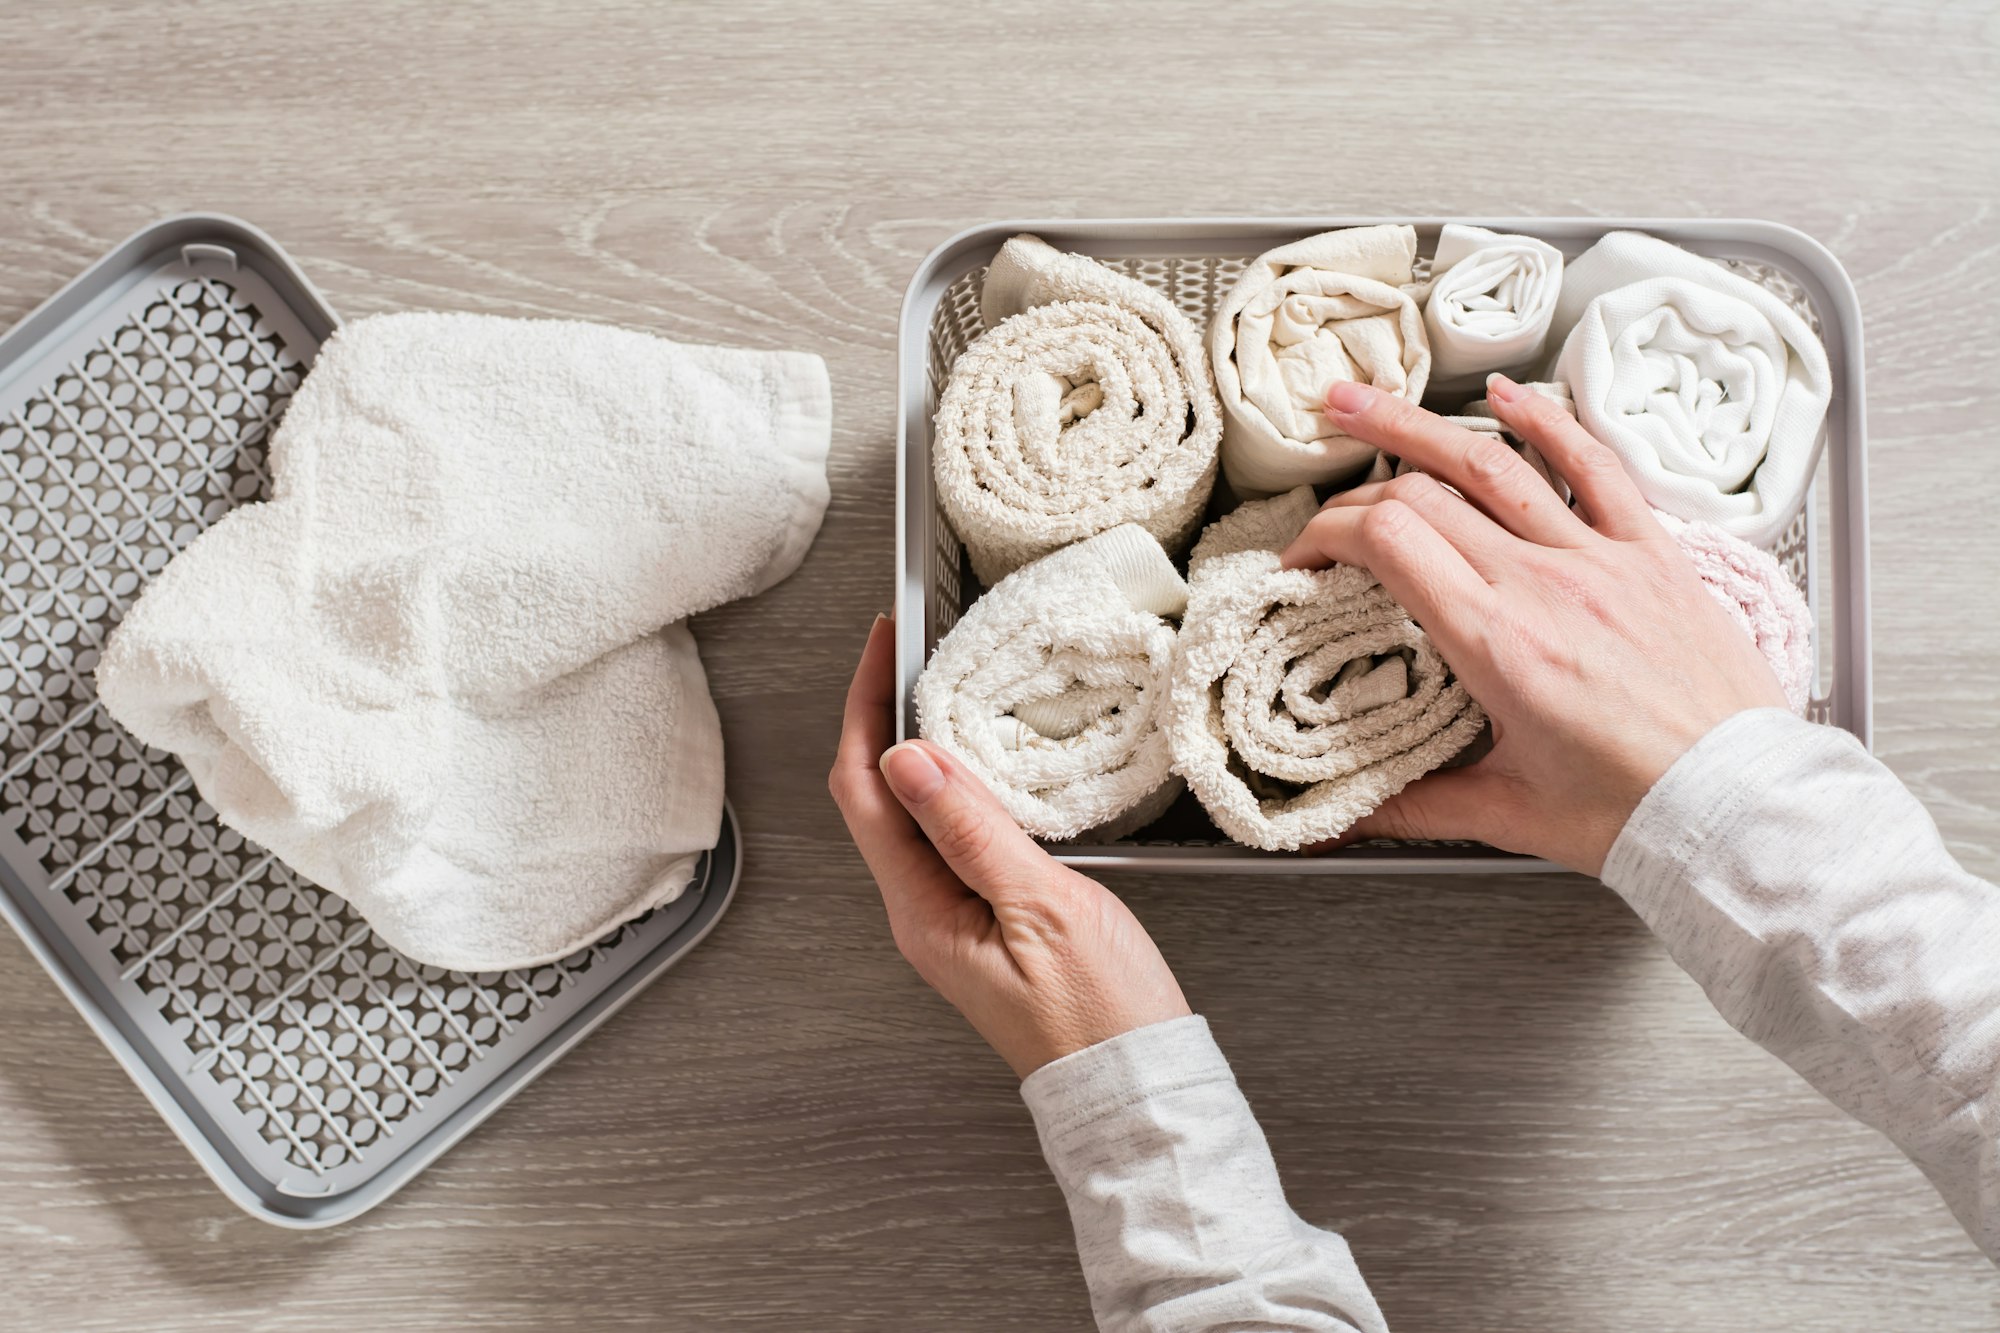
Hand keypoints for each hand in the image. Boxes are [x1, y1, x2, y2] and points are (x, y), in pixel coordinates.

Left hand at [828, 615, 1190, 1076]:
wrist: (1134, 1085)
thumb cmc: (1100, 1013)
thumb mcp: (1041, 908)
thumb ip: (972, 831)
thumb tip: (907, 758)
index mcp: (921, 912)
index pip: (863, 791)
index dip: (863, 709)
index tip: (881, 646)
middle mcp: (919, 915)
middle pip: (874, 798)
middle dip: (879, 717)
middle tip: (906, 650)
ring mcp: (947, 919)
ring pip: (910, 815)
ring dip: (916, 747)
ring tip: (937, 687)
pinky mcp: (980, 920)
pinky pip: (946, 838)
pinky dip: (954, 786)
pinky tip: (979, 762)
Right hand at [1284, 376, 1789, 874]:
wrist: (1740, 805)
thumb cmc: (1634, 811)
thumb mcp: (1508, 814)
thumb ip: (1412, 806)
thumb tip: (1339, 817)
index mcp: (1496, 643)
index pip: (1386, 542)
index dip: (1326, 535)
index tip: (1304, 559)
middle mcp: (1543, 584)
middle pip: (1422, 495)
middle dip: (1354, 485)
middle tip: (1320, 494)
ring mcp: (1599, 558)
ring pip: (1492, 463)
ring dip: (1416, 425)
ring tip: (1361, 404)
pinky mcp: (1650, 553)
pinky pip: (1594, 464)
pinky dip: (1544, 419)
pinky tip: (1504, 394)